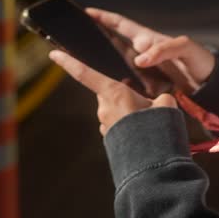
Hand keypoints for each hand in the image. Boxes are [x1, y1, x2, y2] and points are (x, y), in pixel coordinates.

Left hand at [48, 49, 177, 136]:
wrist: (152, 164)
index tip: (53, 54)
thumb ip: (160, 97)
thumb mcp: (165, 105)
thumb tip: (158, 101)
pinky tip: (143, 132)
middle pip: (110, 92)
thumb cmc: (156, 129)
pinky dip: (128, 126)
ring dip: (129, 112)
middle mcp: (104, 107)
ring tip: (149, 122)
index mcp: (113, 93)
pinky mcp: (110, 137)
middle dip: (125, 95)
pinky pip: (118, 125)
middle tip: (147, 104)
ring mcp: (105, 124)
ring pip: (116, 109)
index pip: (85, 74)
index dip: (68, 62)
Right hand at [85, 7, 214, 93]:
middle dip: (94, 41)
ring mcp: (143, 70)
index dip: (104, 17)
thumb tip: (140, 59)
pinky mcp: (146, 86)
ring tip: (82, 66)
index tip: (86, 12)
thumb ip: (163, 50)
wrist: (212, 86)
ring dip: (102, 66)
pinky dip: (116, 85)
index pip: (121, 24)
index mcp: (148, 39)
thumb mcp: (184, 49)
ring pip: (116, 66)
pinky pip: (126, 83)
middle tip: (74, 41)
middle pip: (112, 44)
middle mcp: (142, 53)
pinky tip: (105, 91)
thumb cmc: (200, 61)